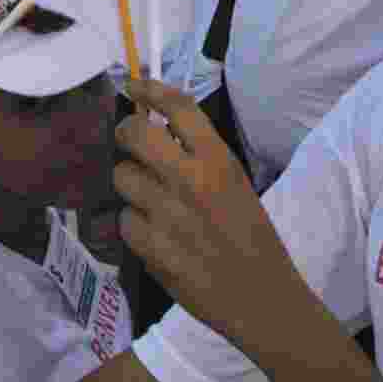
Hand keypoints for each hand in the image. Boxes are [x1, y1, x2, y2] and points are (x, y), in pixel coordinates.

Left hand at [114, 79, 302, 348]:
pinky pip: (125, 220)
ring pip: (122, 176)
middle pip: (134, 134)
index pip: (177, 106)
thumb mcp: (235, 180)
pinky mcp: (150, 247)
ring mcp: (166, 213)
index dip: (149, 89)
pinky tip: (155, 234)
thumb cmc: (251, 234)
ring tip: (151, 198)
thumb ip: (199, 154)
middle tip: (130, 140)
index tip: (132, 85)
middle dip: (125, 132)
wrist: (260, 296)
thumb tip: (158, 126)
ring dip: (131, 183)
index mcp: (217, 159)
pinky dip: (134, 224)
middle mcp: (189, 178)